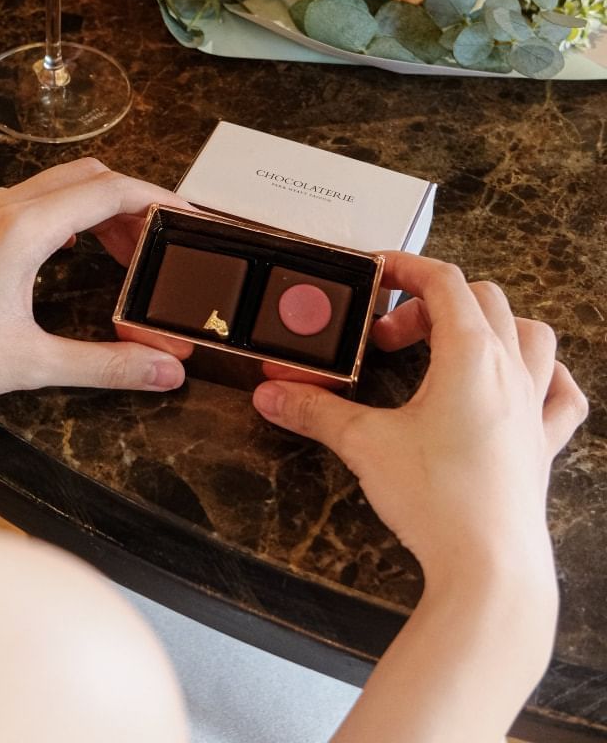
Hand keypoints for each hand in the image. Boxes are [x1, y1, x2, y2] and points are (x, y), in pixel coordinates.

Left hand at [0, 159, 192, 435]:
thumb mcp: (32, 363)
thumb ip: (108, 365)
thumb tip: (166, 370)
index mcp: (24, 228)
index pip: (109, 190)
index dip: (156, 199)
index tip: (186, 217)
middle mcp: (5, 207)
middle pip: (89, 176)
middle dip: (133, 201)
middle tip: (161, 240)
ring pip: (60, 184)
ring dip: (99, 205)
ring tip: (127, 249)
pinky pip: (34, 198)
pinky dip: (69, 212)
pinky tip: (76, 249)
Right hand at [253, 252, 587, 587]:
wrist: (489, 569)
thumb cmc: (440, 501)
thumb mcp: (363, 444)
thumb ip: (315, 411)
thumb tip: (274, 393)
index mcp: (471, 354)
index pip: (444, 281)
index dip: (406, 267)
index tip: (376, 274)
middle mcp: (510, 371)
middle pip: (482, 300)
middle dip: (431, 304)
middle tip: (389, 336)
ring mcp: (532, 406)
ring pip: (531, 335)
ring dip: (492, 326)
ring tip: (451, 345)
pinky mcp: (541, 444)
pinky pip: (561, 394)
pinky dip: (546, 376)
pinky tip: (524, 383)